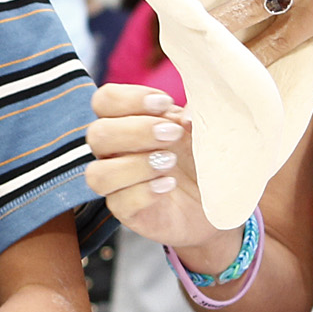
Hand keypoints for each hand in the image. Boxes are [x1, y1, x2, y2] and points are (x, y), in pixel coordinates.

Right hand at [81, 84, 234, 259]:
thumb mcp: (202, 129)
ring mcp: (117, 184)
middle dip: (136, 131)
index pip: (105, 101)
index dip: (128, 99)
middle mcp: (114, 152)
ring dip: (135, 165)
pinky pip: (119, 203)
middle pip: (97, 135)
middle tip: (173, 134)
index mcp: (126, 122)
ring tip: (170, 163)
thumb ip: (195, 114)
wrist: (215, 201)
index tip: (164, 103)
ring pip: (98, 174)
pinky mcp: (126, 212)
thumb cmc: (201, 157)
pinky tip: (169, 185)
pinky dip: (144, 192)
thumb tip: (187, 116)